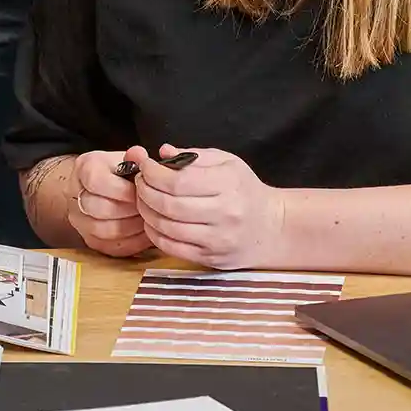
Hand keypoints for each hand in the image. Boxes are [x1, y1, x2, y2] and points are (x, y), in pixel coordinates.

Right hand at [66, 149, 151, 258]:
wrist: (97, 189)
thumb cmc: (116, 173)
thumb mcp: (124, 158)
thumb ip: (134, 157)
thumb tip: (140, 155)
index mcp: (83, 169)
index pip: (96, 182)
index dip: (123, 190)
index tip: (141, 192)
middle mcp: (75, 195)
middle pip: (99, 209)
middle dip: (129, 210)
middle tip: (149, 208)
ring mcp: (80, 221)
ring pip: (104, 231)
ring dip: (132, 227)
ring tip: (148, 220)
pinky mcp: (90, 240)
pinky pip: (110, 247)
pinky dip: (132, 242)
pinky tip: (145, 233)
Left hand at [127, 143, 285, 267]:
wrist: (271, 228)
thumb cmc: (245, 190)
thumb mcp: (227, 163)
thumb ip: (193, 156)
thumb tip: (162, 152)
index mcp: (227, 184)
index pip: (178, 181)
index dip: (153, 173)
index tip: (145, 166)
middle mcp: (224, 213)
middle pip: (169, 205)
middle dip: (145, 192)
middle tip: (139, 182)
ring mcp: (217, 239)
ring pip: (167, 227)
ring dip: (146, 212)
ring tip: (143, 200)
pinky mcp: (210, 258)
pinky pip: (172, 247)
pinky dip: (154, 233)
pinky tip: (152, 221)